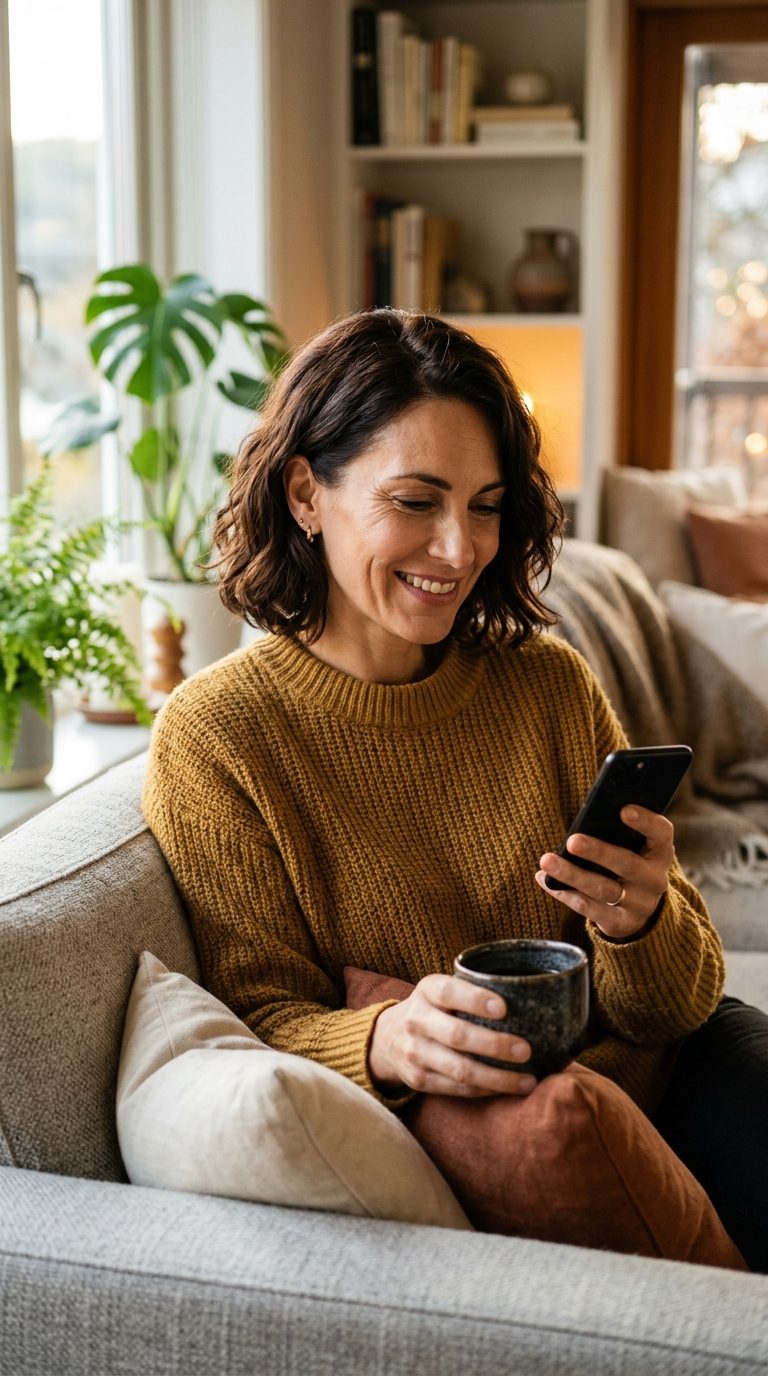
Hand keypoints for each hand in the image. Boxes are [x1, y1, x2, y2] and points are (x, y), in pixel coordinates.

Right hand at [367, 972, 535, 1097]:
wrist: (388, 1037)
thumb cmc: (434, 1010)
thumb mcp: (440, 991)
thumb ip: (471, 992)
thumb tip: (528, 998)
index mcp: (426, 991)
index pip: (449, 992)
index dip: (475, 1000)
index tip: (504, 1008)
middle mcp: (416, 1021)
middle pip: (457, 1035)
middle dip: (494, 1045)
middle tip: (526, 1051)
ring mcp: (414, 1053)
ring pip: (459, 1069)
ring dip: (497, 1077)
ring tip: (527, 1081)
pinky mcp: (418, 1080)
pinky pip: (456, 1088)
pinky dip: (485, 1089)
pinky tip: (506, 1088)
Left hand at [536, 804, 673, 939]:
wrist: (639, 907)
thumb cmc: (628, 861)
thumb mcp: (633, 847)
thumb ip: (617, 833)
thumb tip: (583, 821)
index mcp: (660, 851)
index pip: (660, 833)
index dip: (645, 821)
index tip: (624, 810)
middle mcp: (655, 879)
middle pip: (627, 864)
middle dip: (598, 852)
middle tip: (572, 841)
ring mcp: (640, 904)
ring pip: (604, 889)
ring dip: (573, 875)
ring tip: (547, 861)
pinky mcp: (621, 922)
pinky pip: (590, 909)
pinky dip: (565, 893)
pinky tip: (546, 880)